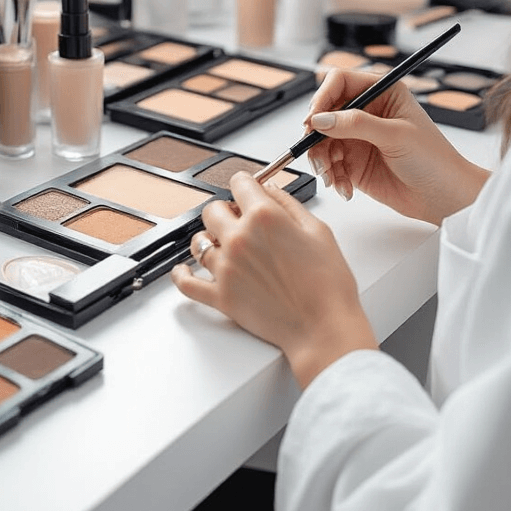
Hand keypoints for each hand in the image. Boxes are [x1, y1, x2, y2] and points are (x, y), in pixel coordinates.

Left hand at [172, 172, 376, 389]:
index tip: (248, 190)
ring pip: (199, 242)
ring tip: (224, 246)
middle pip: (213, 210)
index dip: (246, 185)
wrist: (323, 328)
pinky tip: (184, 270)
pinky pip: (187, 283)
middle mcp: (239, 238)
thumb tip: (270, 188)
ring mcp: (226, 268)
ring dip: (210, 240)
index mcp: (264, 217)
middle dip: (226, 211)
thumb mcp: (318, 231)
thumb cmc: (327, 284)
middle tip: (240, 220)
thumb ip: (289, 204)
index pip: (240, 183)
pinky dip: (182, 275)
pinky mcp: (220, 296)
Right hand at [306, 66, 489, 224]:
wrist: (445, 198)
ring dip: (321, 160)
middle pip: (325, 113)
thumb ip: (356, 124)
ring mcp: (359, 138)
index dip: (323, 97)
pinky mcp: (355, 163)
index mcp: (382, 92)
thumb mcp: (396, 136)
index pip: (340, 82)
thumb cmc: (434, 160)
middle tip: (317, 154)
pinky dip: (331, 176)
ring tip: (331, 178)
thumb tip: (321, 119)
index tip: (314, 119)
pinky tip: (344, 188)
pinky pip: (330, 165)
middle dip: (317, 135)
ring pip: (322, 141)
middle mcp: (368, 112)